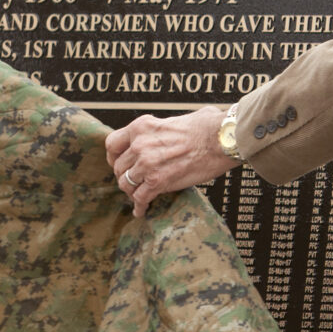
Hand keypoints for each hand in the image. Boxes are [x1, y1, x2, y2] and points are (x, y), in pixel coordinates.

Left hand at [105, 107, 237, 217]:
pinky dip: (140, 207)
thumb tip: (162, 135)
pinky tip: (142, 210)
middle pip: (119, 168)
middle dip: (125, 177)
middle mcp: (139, 144)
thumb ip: (157, 131)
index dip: (114, 157)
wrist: (220, 139)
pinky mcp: (158, 181)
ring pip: (126, 184)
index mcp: (141, 127)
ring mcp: (147, 164)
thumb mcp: (171, 121)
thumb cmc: (205, 127)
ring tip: (138, 196)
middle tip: (134, 182)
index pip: (112, 144)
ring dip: (132, 192)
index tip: (119, 163)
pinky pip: (140, 198)